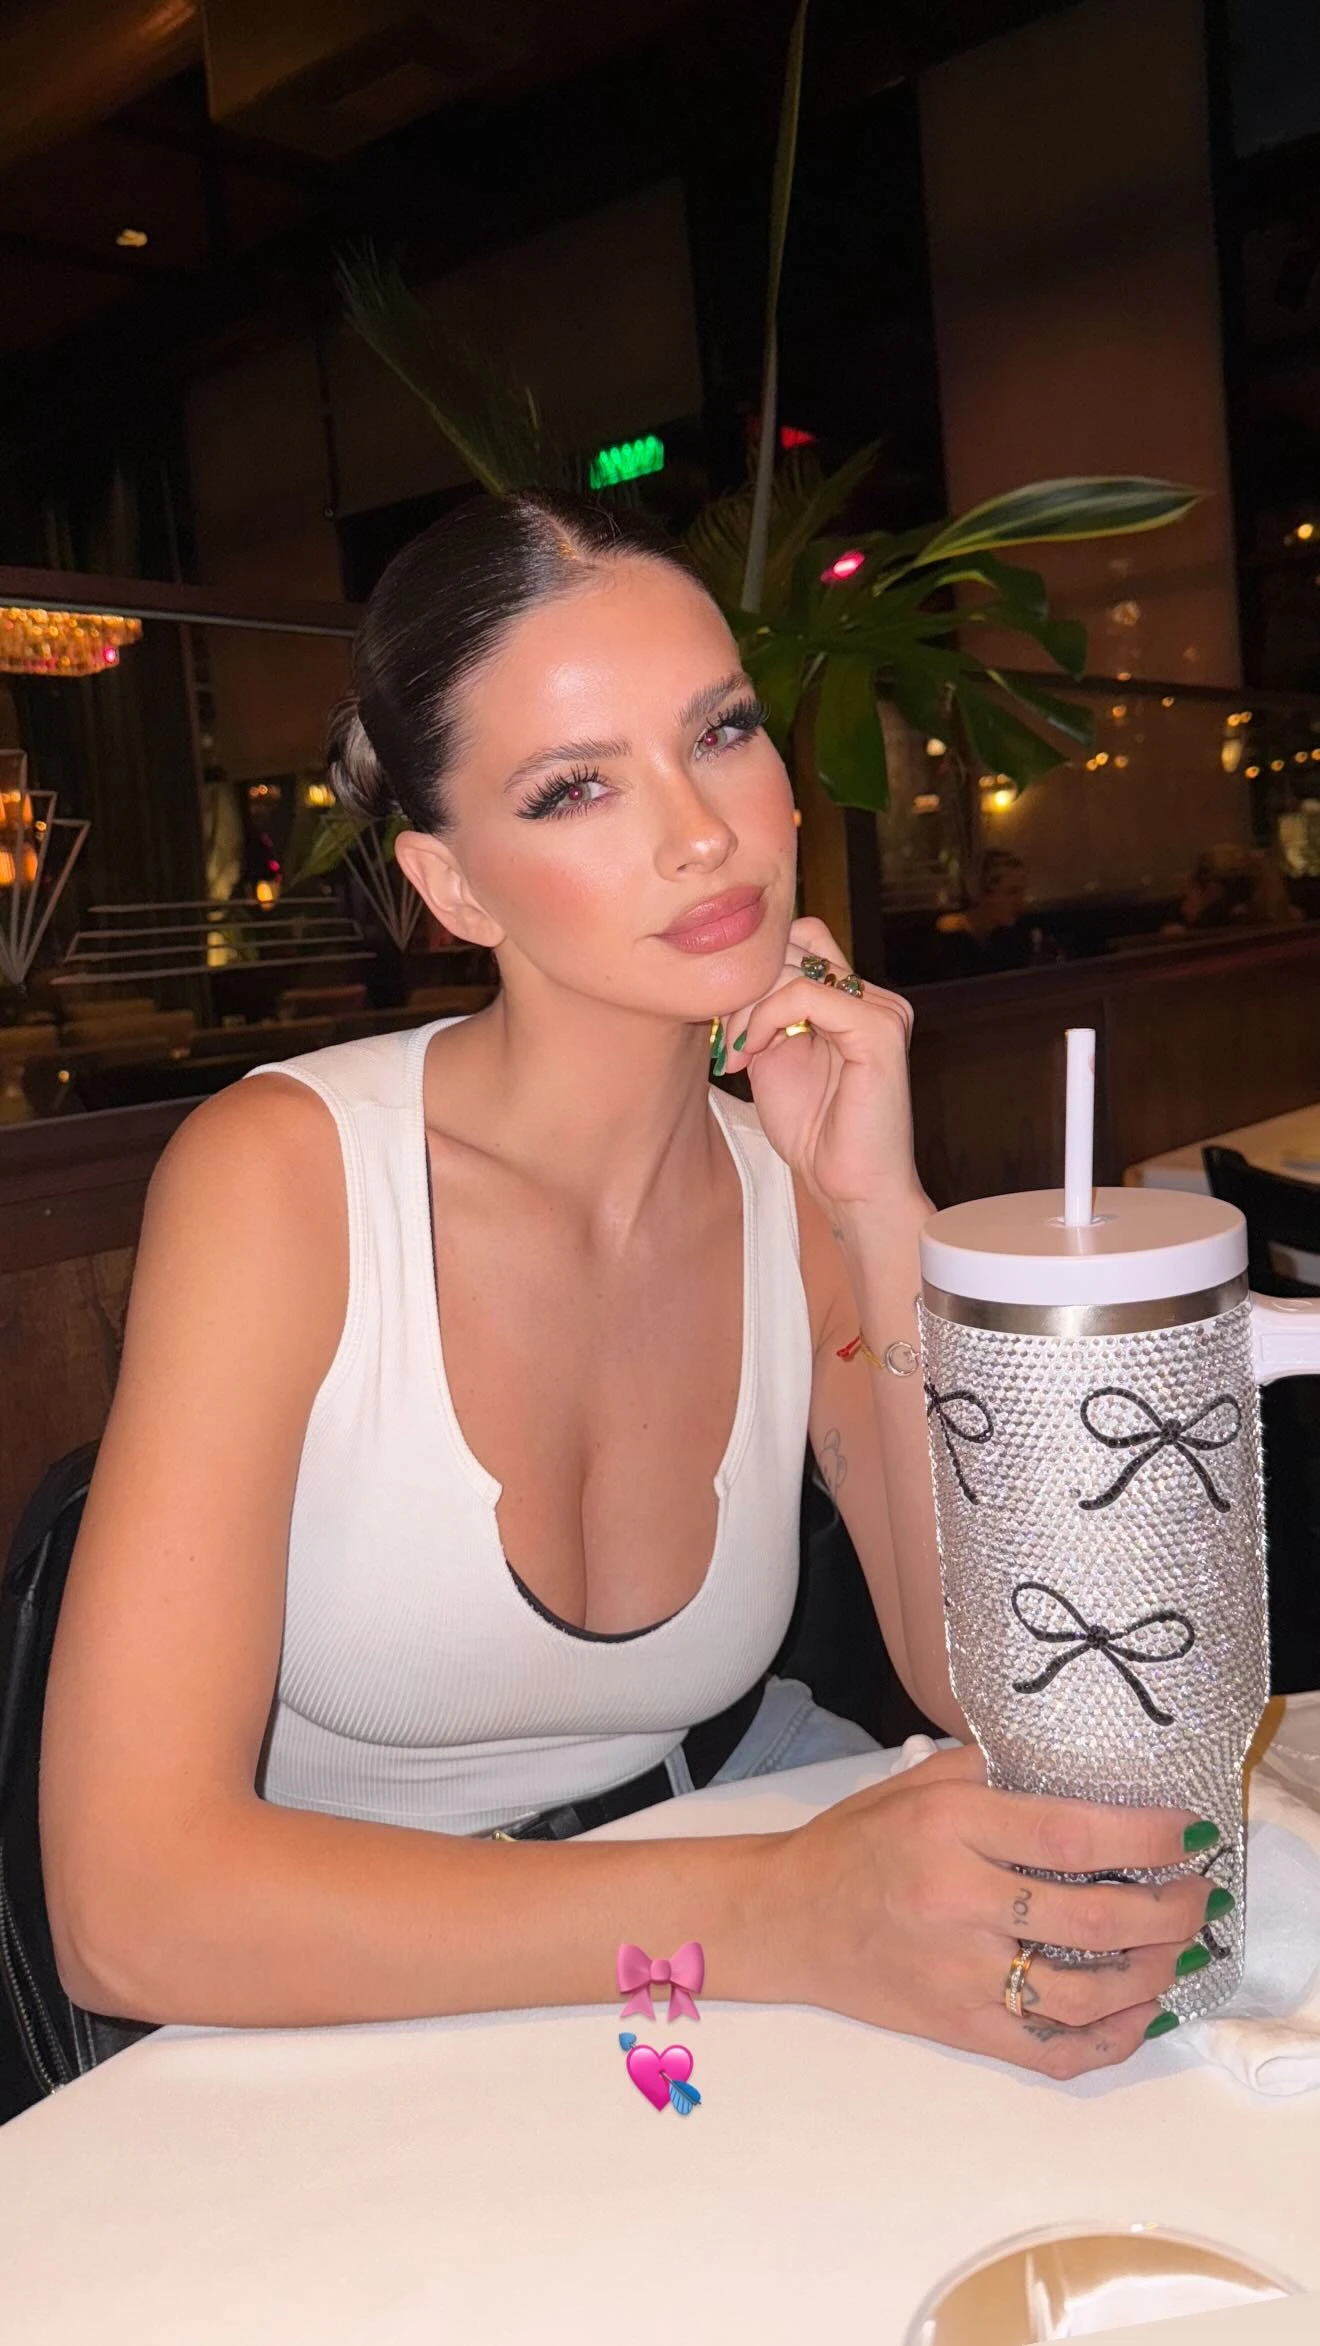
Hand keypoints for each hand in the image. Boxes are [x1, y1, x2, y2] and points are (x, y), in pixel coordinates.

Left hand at [723, 916, 919, 1216]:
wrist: (851, 1188)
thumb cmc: (816, 1134)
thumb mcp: (774, 1058)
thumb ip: (764, 1013)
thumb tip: (733, 977)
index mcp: (854, 1001)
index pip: (798, 941)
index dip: (754, 972)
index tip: (726, 1025)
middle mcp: (874, 997)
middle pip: (793, 945)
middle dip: (745, 988)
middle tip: (728, 1039)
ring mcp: (882, 1009)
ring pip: (795, 966)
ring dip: (750, 1006)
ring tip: (740, 1050)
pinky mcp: (880, 1029)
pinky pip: (808, 993)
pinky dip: (768, 1016)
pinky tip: (755, 1050)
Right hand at [762, 1744, 1216, 2077]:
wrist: (787, 1917)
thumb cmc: (856, 1841)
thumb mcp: (917, 1781)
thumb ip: (996, 1771)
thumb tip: (1083, 1772)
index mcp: (949, 1828)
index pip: (1068, 1835)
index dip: (1142, 1838)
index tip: (1189, 1831)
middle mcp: (958, 1903)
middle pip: (1090, 1920)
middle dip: (1166, 1910)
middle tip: (1197, 1894)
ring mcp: (960, 1976)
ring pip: (1082, 1994)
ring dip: (1151, 1975)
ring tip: (1178, 1950)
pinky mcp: (958, 2027)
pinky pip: (1049, 2051)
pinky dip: (1107, 2040)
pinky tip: (1139, 2014)